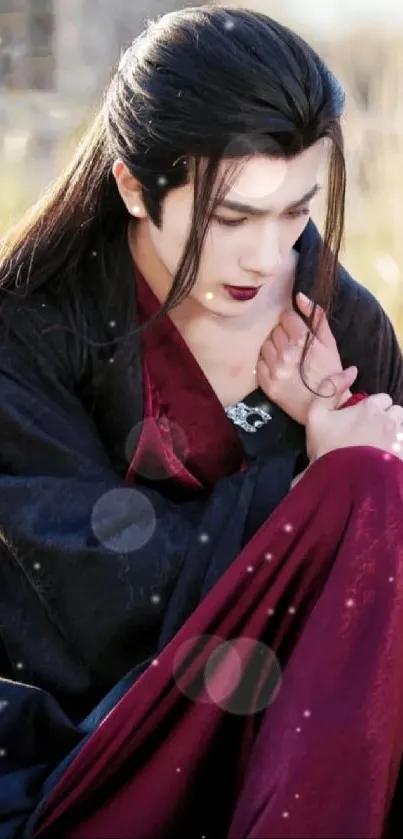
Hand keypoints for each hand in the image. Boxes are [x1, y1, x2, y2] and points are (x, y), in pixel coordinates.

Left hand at [257, 293, 350, 424]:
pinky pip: (259, 363)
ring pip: (266, 345)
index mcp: (302, 341)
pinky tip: (280, 368)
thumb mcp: (330, 343)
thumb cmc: (331, 373)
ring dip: (274, 348)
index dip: (292, 322)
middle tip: (294, 346)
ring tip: (286, 357)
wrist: (327, 407)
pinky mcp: (267, 385)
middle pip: (275, 330)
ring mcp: (274, 370)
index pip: (286, 317)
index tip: (297, 329)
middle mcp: (285, 354)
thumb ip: (316, 317)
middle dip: (284, 334)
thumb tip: (299, 296)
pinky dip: (267, 363)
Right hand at [306, 368, 402, 461]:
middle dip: (387, 419)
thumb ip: (331, 387)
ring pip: (402, 429)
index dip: (372, 408)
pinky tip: (384, 458)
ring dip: (394, 434)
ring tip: (379, 446)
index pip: (383, 398)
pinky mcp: (401, 457)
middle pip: (397, 412)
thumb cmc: (326, 446)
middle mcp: (389, 420)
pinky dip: (397, 450)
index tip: (361, 419)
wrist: (338, 481)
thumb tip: (352, 369)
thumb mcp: (317, 414)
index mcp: (371, 407)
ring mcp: (398, 440)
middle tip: (371, 433)